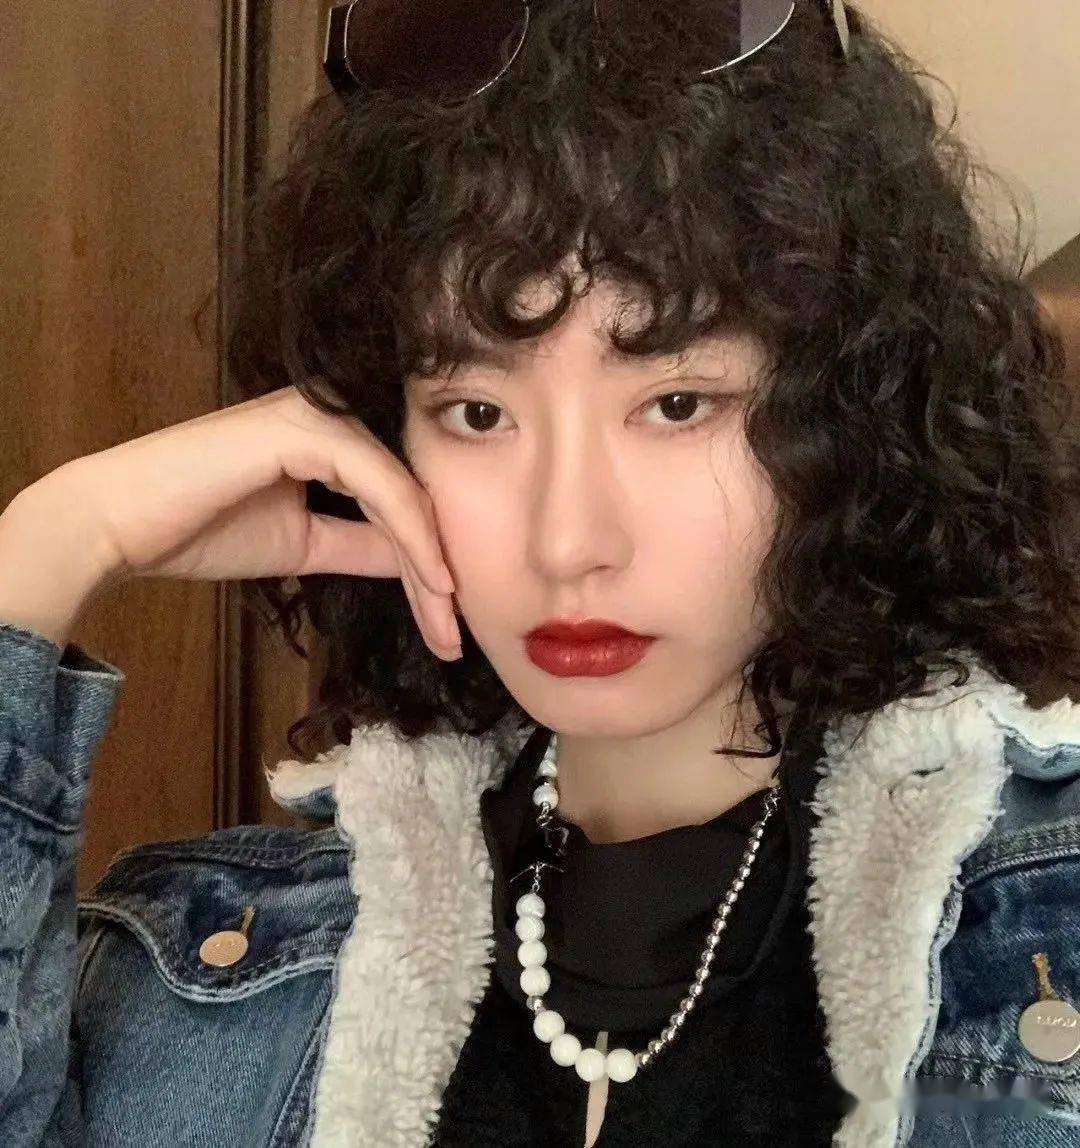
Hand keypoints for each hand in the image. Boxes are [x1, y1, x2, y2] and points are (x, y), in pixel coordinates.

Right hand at [21, 385, 461, 659]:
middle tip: (454, 635)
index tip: (447, 623)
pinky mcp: (305, 425)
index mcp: (331, 437)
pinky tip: (430, 578)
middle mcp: (333, 415)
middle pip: (410, 496)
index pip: (399, 499)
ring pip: (404, 491)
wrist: (119, 525)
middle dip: (437, 570)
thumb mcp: (305, 543)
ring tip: (447, 621)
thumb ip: (361, 543)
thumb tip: (417, 563)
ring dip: (430, 561)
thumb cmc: (200, 529)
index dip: (427, 562)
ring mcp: (319, 414)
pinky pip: (380, 482)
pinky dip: (411, 532)